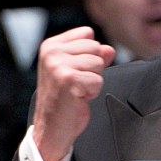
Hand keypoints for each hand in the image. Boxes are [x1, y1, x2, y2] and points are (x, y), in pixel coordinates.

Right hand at [31, 26, 117, 160]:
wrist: (51, 127)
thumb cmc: (64, 99)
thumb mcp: (77, 71)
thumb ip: (94, 56)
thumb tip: (109, 49)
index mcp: (51, 45)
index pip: (87, 33)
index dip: (90, 53)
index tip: (76, 70)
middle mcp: (52, 52)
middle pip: (96, 47)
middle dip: (93, 68)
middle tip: (77, 83)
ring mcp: (58, 65)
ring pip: (99, 63)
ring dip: (93, 81)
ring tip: (77, 91)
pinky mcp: (68, 79)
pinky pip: (98, 80)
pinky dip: (93, 92)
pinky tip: (78, 98)